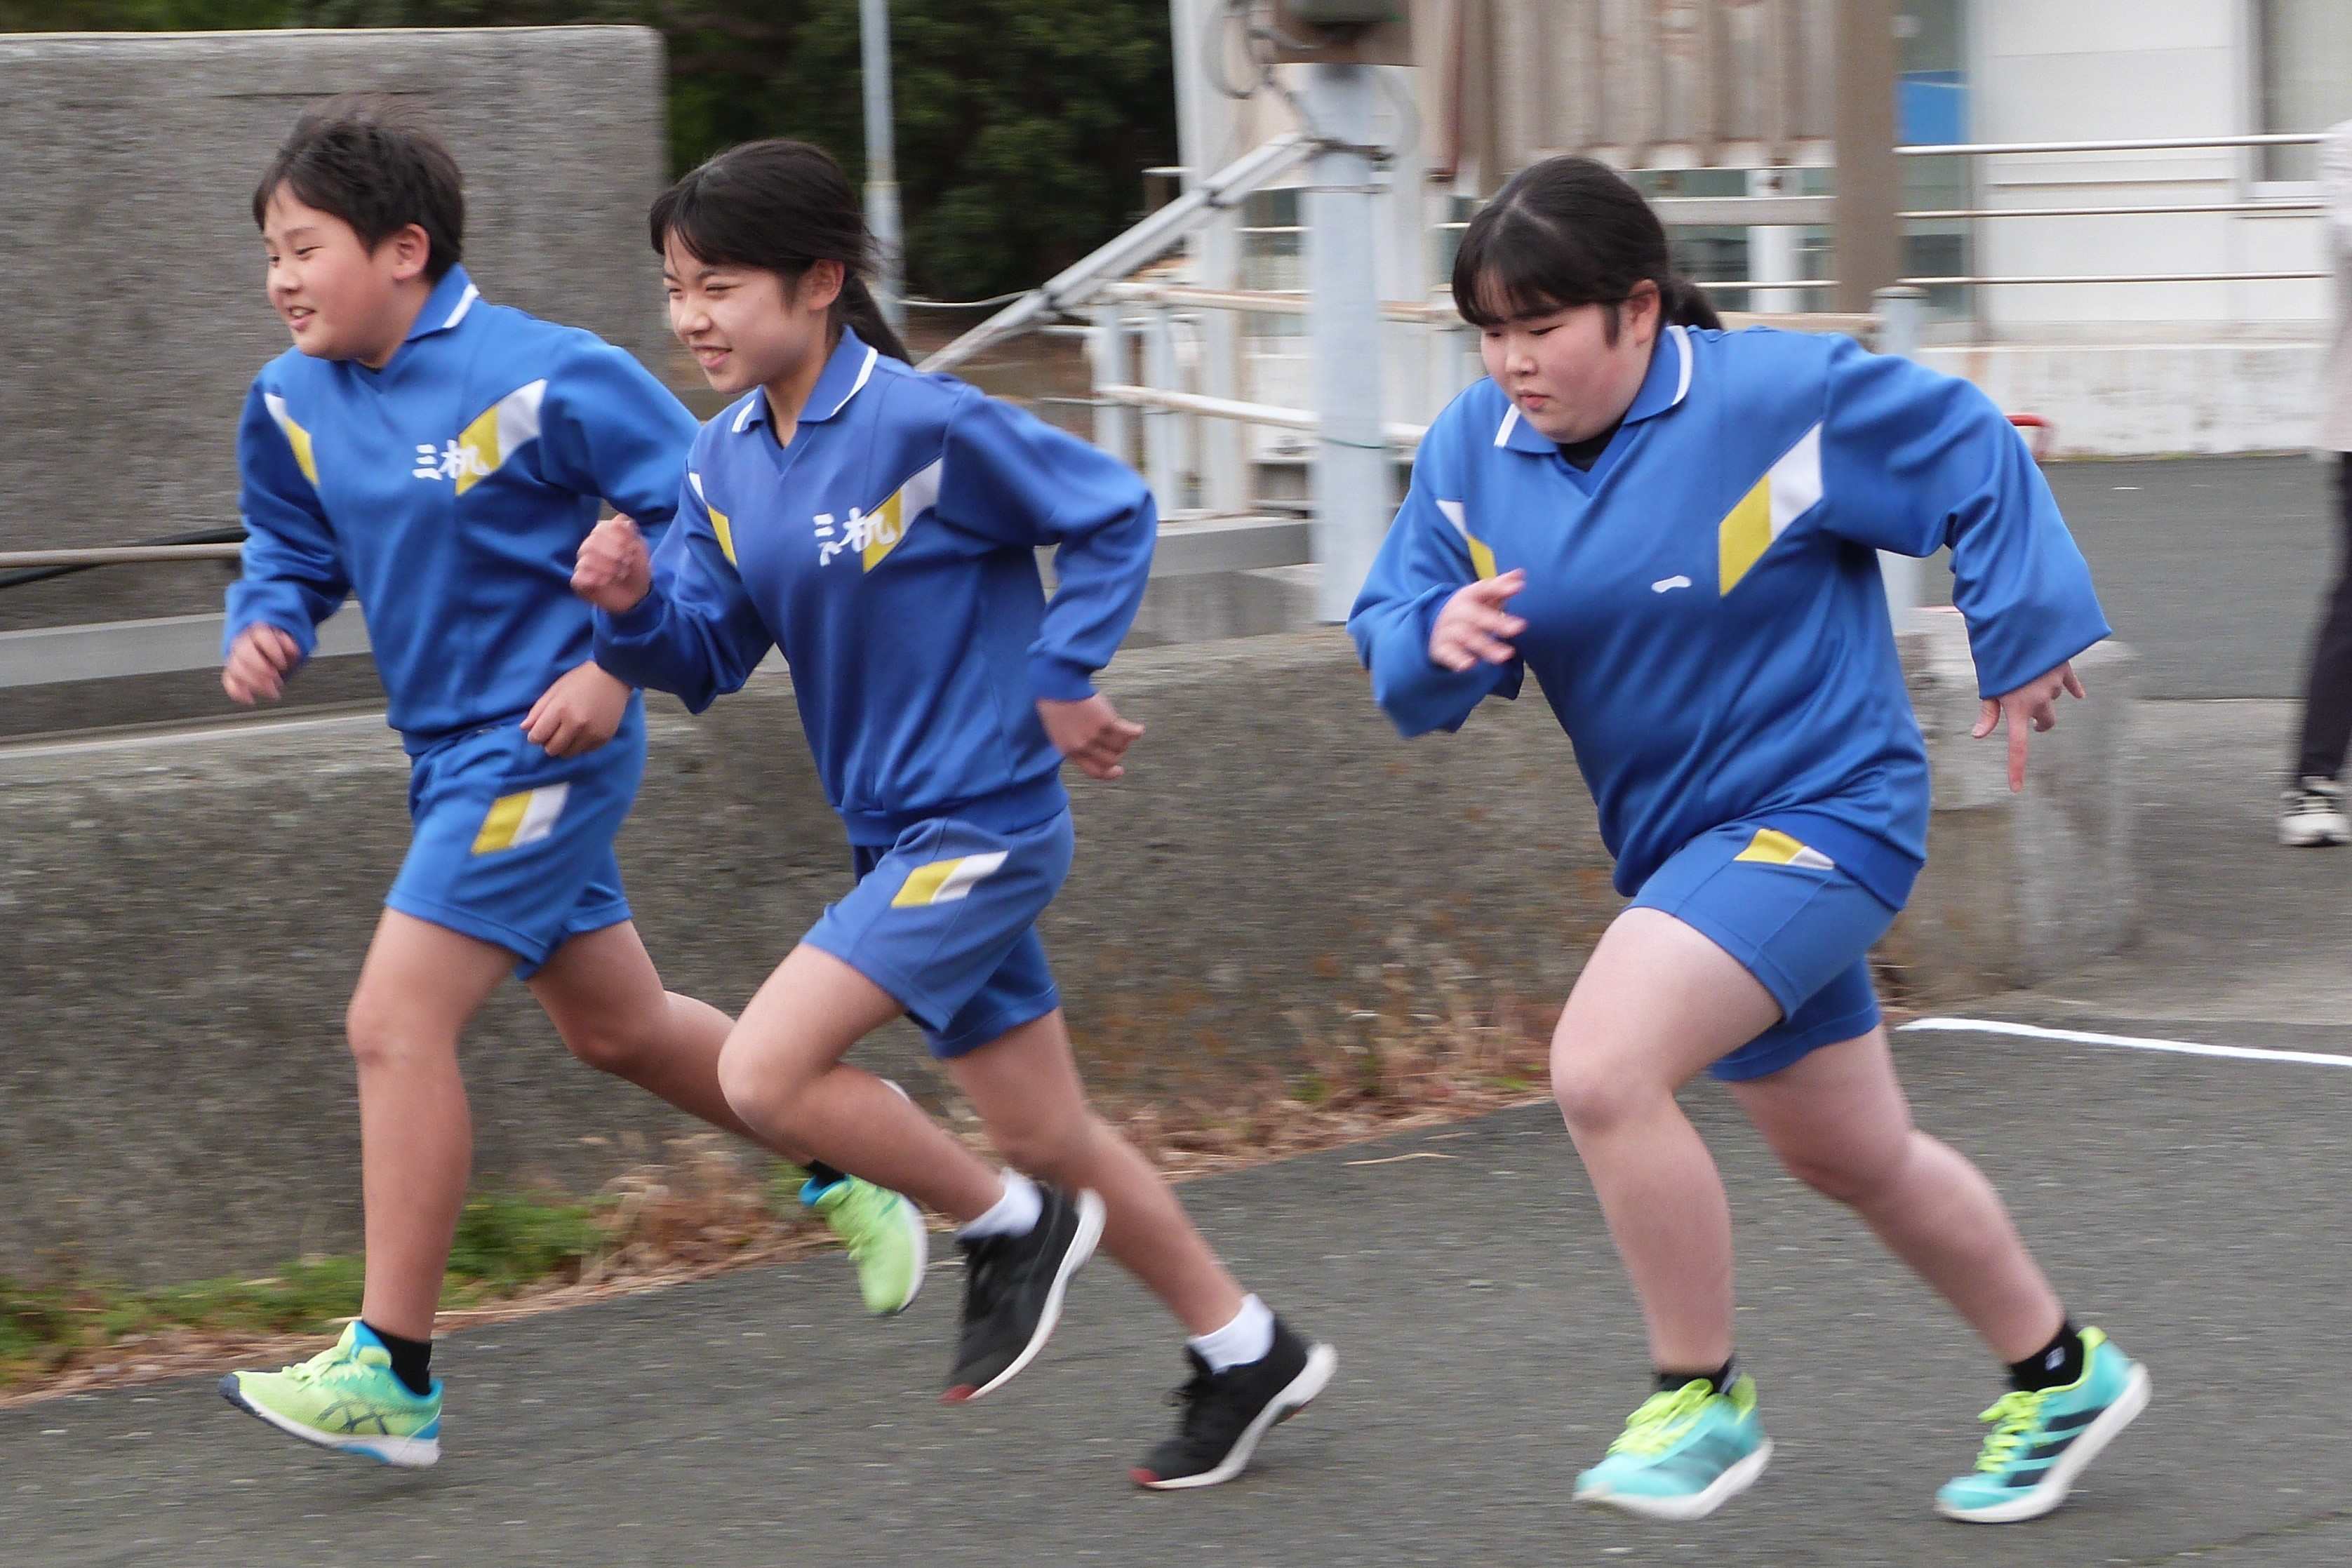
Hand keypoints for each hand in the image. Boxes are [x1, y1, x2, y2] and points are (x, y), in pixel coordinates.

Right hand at [221, 624, 301, 704]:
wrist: (262, 651)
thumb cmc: (275, 648)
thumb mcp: (287, 643)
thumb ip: (290, 645)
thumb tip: (293, 651)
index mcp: (258, 633)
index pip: (261, 636)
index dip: (273, 651)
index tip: (284, 664)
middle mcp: (242, 644)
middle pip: (245, 653)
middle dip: (262, 669)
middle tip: (277, 680)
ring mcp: (235, 659)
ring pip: (236, 669)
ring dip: (255, 683)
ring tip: (273, 692)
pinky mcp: (231, 673)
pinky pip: (229, 682)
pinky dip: (238, 693)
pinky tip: (251, 699)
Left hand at [523, 661, 632, 757]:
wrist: (614, 676)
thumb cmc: (580, 680)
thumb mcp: (555, 690)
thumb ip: (538, 710)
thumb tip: (524, 729)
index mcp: (561, 710)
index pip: (538, 737)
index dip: (535, 736)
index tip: (539, 730)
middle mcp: (576, 725)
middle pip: (552, 749)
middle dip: (548, 742)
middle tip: (554, 731)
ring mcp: (592, 733)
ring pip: (568, 754)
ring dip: (564, 746)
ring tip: (569, 732)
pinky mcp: (604, 738)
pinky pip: (584, 751)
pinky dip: (580, 744)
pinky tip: (584, 731)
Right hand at [573, 513, 651, 613]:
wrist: (637, 595)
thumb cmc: (636, 569)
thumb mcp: (639, 549)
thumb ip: (630, 532)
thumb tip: (620, 520)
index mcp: (602, 535)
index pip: (602, 528)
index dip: (618, 537)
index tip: (632, 549)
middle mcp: (589, 547)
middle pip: (591, 543)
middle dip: (613, 552)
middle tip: (627, 563)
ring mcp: (582, 564)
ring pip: (585, 559)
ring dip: (607, 566)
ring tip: (621, 574)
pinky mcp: (579, 581)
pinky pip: (579, 577)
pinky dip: (594, 578)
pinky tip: (606, 581)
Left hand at [1037, 693, 1143, 780]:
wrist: (1056, 685)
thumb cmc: (1057, 704)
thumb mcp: (1059, 731)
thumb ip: (1075, 744)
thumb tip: (1095, 751)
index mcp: (1070, 751)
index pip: (1094, 771)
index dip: (1109, 774)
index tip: (1120, 770)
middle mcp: (1083, 746)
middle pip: (1110, 759)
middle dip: (1118, 753)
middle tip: (1121, 742)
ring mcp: (1095, 734)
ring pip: (1120, 747)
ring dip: (1125, 740)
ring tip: (1126, 730)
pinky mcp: (1106, 721)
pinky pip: (1127, 733)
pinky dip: (1136, 732)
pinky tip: (1139, 729)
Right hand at [1429, 569, 1526, 671]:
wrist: (1432, 625)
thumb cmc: (1466, 610)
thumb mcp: (1480, 597)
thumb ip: (1500, 586)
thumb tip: (1520, 573)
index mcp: (1467, 596)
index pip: (1483, 589)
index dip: (1500, 587)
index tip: (1518, 587)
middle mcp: (1456, 612)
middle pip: (1476, 616)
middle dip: (1496, 622)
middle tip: (1518, 628)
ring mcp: (1447, 630)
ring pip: (1466, 637)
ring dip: (1486, 646)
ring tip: (1506, 655)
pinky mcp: (1441, 648)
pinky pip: (1448, 654)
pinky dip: (1457, 659)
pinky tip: (1470, 665)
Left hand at [1973, 660, 2087, 792]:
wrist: (2021, 623)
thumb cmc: (1998, 653)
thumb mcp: (1988, 684)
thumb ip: (1988, 711)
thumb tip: (1978, 736)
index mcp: (2017, 706)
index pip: (2017, 746)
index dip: (2016, 769)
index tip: (2016, 788)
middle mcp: (2039, 699)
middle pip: (2044, 722)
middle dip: (2039, 724)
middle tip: (2034, 724)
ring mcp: (2054, 684)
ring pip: (2051, 699)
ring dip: (2043, 695)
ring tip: (2030, 676)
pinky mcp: (2064, 668)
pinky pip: (2071, 685)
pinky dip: (2072, 690)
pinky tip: (2078, 695)